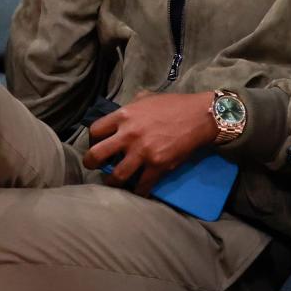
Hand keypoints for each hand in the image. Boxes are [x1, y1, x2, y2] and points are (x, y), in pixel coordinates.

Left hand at [82, 92, 216, 194]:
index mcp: (123, 116)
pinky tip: (138, 192)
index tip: (96, 145)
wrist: (199, 116)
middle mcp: (128, 135)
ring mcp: (142, 152)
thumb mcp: (146, 97)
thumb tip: (123, 111)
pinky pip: (142, 185)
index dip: (92, 140)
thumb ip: (131, 105)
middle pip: (97, 154)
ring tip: (113, 183)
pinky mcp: (158, 165)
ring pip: (117, 175)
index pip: (95, 130)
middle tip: (94, 167)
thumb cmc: (173, 104)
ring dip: (113, 182)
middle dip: (91, 163)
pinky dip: (138, 191)